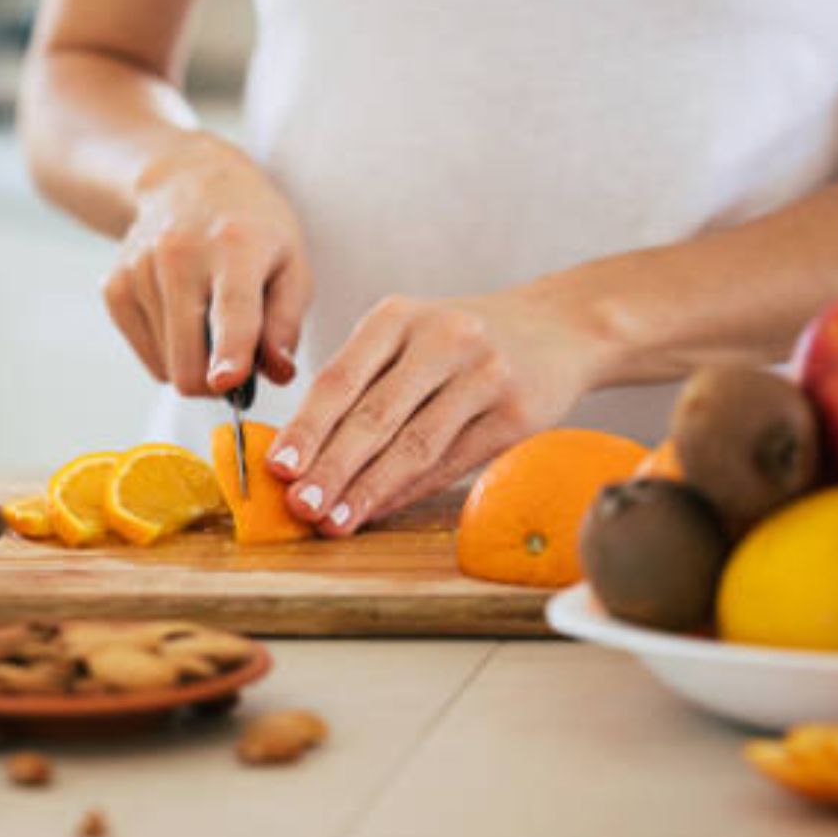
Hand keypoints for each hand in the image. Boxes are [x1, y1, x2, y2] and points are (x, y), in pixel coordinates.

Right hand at [103, 132, 311, 395]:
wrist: (185, 181)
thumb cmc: (251, 230)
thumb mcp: (291, 264)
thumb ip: (287, 324)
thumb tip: (278, 374)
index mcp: (235, 248)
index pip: (232, 311)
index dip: (230, 354)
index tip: (226, 382)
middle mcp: (180, 256)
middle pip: (188, 359)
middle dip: (214, 383)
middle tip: (236, 364)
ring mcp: (139, 270)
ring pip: (167, 365)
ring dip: (193, 359)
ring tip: (208, 318)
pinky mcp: (113, 287)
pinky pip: (146, 354)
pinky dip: (168, 350)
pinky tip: (182, 313)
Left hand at [268, 291, 611, 534]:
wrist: (559, 328)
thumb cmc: (461, 342)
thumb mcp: (408, 336)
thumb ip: (360, 381)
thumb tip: (302, 452)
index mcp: (398, 317)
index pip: (341, 379)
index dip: (307, 428)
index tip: (278, 468)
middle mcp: (442, 339)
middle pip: (374, 415)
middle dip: (331, 467)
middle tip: (300, 506)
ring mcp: (484, 375)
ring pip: (414, 445)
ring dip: (368, 490)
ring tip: (334, 520)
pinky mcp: (516, 413)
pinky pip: (452, 461)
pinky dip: (410, 490)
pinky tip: (379, 510)